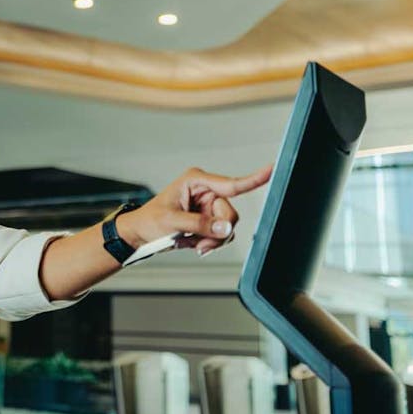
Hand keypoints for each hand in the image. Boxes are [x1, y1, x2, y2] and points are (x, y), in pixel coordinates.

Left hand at [117, 163, 272, 255]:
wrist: (141, 235)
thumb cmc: (149, 221)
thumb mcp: (171, 222)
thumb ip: (199, 224)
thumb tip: (225, 227)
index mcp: (196, 181)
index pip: (230, 184)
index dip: (253, 179)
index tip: (272, 169)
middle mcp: (206, 191)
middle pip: (230, 213)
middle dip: (218, 230)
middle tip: (199, 241)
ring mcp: (209, 206)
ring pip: (228, 225)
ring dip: (214, 239)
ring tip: (193, 243)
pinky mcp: (209, 219)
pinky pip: (224, 233)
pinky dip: (212, 243)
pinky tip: (196, 244)